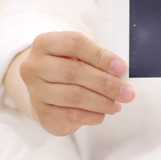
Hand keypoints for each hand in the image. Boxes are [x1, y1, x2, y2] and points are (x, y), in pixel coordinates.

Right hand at [19, 31, 135, 135]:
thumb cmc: (66, 70)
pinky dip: (92, 115)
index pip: (74, 44)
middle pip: (74, 72)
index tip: (121, 68)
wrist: (45, 93)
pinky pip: (72, 115)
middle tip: (126, 92)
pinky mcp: (42, 113)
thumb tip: (120, 73)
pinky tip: (103, 114)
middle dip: (105, 83)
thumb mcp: (77, 57)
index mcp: (44, 43)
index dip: (100, 56)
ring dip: (102, 101)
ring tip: (118, 104)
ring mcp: (35, 91)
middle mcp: (34, 66)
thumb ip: (95, 60)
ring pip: (74, 96)